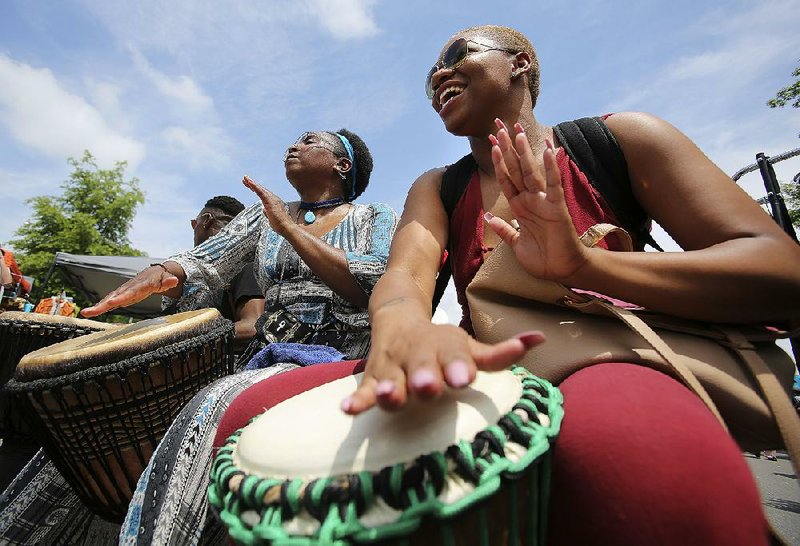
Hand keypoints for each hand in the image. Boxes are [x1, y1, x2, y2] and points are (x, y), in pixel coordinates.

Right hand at [81, 265, 178, 316]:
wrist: (154, 272)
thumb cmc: (161, 277)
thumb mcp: (167, 278)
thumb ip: (169, 280)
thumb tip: (173, 280)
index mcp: (141, 285)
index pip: (132, 292)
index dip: (123, 297)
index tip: (113, 302)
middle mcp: (129, 287)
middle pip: (116, 296)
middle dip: (104, 303)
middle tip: (92, 310)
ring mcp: (124, 291)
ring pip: (110, 299)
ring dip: (98, 306)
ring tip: (86, 313)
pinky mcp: (121, 295)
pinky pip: (110, 301)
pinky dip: (100, 306)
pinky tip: (90, 312)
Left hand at [243, 175, 291, 234]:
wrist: (286, 227)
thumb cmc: (281, 225)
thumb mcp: (271, 218)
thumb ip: (268, 213)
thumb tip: (264, 209)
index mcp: (274, 202)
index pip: (263, 194)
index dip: (256, 189)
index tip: (250, 186)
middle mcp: (274, 198)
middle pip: (261, 189)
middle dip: (252, 184)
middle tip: (245, 179)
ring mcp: (272, 199)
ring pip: (260, 189)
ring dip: (252, 183)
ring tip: (245, 178)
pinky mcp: (269, 200)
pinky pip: (260, 191)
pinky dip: (254, 186)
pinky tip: (249, 182)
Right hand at [341, 314, 544, 414]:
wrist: (397, 318)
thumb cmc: (441, 343)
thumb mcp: (468, 345)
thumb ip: (499, 353)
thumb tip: (541, 338)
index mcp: (447, 346)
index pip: (456, 354)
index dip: (459, 365)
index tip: (464, 379)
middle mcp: (420, 353)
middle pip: (421, 365)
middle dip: (424, 375)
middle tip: (428, 387)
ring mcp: (395, 364)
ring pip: (391, 376)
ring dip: (389, 387)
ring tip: (388, 397)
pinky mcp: (374, 375)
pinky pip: (364, 388)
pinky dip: (357, 398)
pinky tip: (348, 409)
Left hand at [486, 119, 589, 281]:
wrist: (563, 271)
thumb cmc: (543, 258)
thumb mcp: (515, 244)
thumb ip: (503, 229)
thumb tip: (487, 216)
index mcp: (519, 207)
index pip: (506, 178)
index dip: (498, 161)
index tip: (491, 142)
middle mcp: (530, 200)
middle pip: (515, 169)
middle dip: (507, 148)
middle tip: (498, 126)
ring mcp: (543, 201)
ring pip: (531, 172)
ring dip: (523, 152)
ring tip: (517, 132)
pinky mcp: (557, 207)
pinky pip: (554, 184)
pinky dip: (551, 167)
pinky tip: (549, 150)